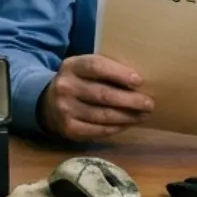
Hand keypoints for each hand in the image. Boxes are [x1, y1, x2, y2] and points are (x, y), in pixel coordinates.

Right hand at [39, 54, 154, 141]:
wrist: (47, 102)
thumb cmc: (78, 81)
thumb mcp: (84, 68)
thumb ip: (104, 69)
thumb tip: (138, 80)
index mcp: (71, 66)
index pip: (96, 67)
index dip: (118, 73)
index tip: (139, 81)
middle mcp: (65, 87)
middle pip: (103, 94)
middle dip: (130, 100)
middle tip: (149, 104)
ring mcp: (65, 109)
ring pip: (103, 115)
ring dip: (127, 117)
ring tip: (143, 115)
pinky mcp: (68, 128)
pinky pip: (97, 130)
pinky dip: (116, 128)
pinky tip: (127, 124)